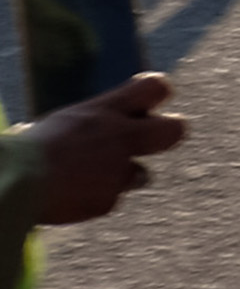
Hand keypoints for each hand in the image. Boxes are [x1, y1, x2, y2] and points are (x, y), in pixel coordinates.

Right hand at [29, 73, 183, 223]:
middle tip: (147, 140)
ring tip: (85, 177)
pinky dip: (92, 200)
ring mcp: (118, 171)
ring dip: (122, 177)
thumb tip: (90, 130)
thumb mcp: (59, 123)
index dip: (155, 94)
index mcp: (104, 110)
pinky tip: (67, 196)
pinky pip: (108, 200)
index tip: (143, 104)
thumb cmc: (24, 149)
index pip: (156, 87)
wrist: (14, 183)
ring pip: (142, 175)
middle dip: (166, 134)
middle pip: (174, 130)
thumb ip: (87, 124)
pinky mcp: (107, 201)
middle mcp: (120, 138)